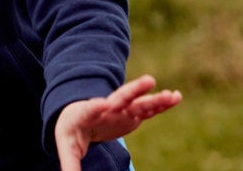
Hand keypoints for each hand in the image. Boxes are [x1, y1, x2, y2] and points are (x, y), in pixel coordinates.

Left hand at [54, 74, 181, 170]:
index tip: (103, 104)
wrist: (79, 116)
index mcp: (85, 114)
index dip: (95, 106)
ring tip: (171, 94)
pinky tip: (175, 97)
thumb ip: (70, 164)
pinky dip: (161, 104)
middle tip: (149, 80)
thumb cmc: (72, 131)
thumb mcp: (67, 147)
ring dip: (154, 98)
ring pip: (138, 102)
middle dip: (133, 90)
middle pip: (120, 97)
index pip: (90, 109)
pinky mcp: (132, 114)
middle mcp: (106, 108)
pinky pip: (148, 108)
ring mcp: (121, 110)